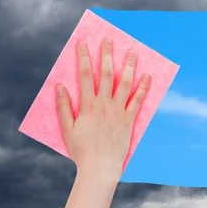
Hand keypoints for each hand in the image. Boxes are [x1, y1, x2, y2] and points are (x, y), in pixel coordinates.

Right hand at [55, 38, 150, 179]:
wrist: (100, 167)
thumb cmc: (81, 150)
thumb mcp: (67, 129)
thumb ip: (63, 107)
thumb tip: (59, 87)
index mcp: (87, 105)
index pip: (85, 75)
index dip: (84, 58)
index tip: (83, 43)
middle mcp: (104, 105)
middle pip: (106, 74)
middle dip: (107, 55)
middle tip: (109, 40)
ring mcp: (118, 111)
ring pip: (125, 83)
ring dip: (128, 66)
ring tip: (132, 52)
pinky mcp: (129, 120)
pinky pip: (138, 101)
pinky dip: (143, 87)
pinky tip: (147, 76)